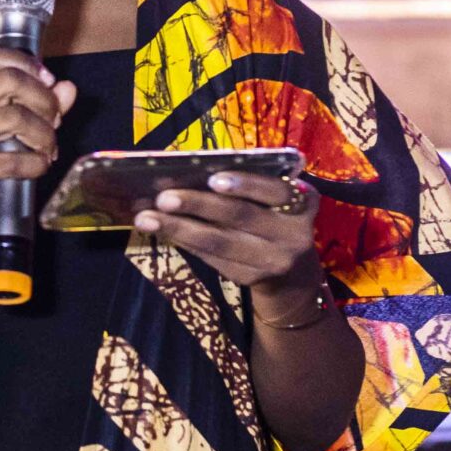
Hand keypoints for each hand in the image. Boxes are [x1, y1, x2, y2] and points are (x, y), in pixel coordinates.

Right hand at [0, 47, 75, 242]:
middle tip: (54, 120)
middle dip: (44, 99)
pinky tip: (38, 167)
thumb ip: (35, 105)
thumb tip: (67, 88)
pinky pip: (12, 159)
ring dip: (44, 135)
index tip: (47, 81)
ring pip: (15, 117)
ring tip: (48, 149)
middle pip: (10, 80)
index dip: (27, 63)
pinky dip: (35, 164)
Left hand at [134, 170, 324, 307]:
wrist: (295, 275)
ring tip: (147, 218)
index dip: (245, 185)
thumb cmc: (276, 218)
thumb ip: (248, 187)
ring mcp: (274, 260)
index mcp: (303, 201)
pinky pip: (214, 259)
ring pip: (221, 243)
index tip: (213, 179)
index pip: (275, 190)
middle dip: (199, 205)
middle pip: (241, 217)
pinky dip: (186, 243)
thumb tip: (188, 172)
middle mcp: (294, 233)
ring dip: (180, 229)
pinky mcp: (252, 279)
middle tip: (163, 197)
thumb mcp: (277, 200)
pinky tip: (163, 232)